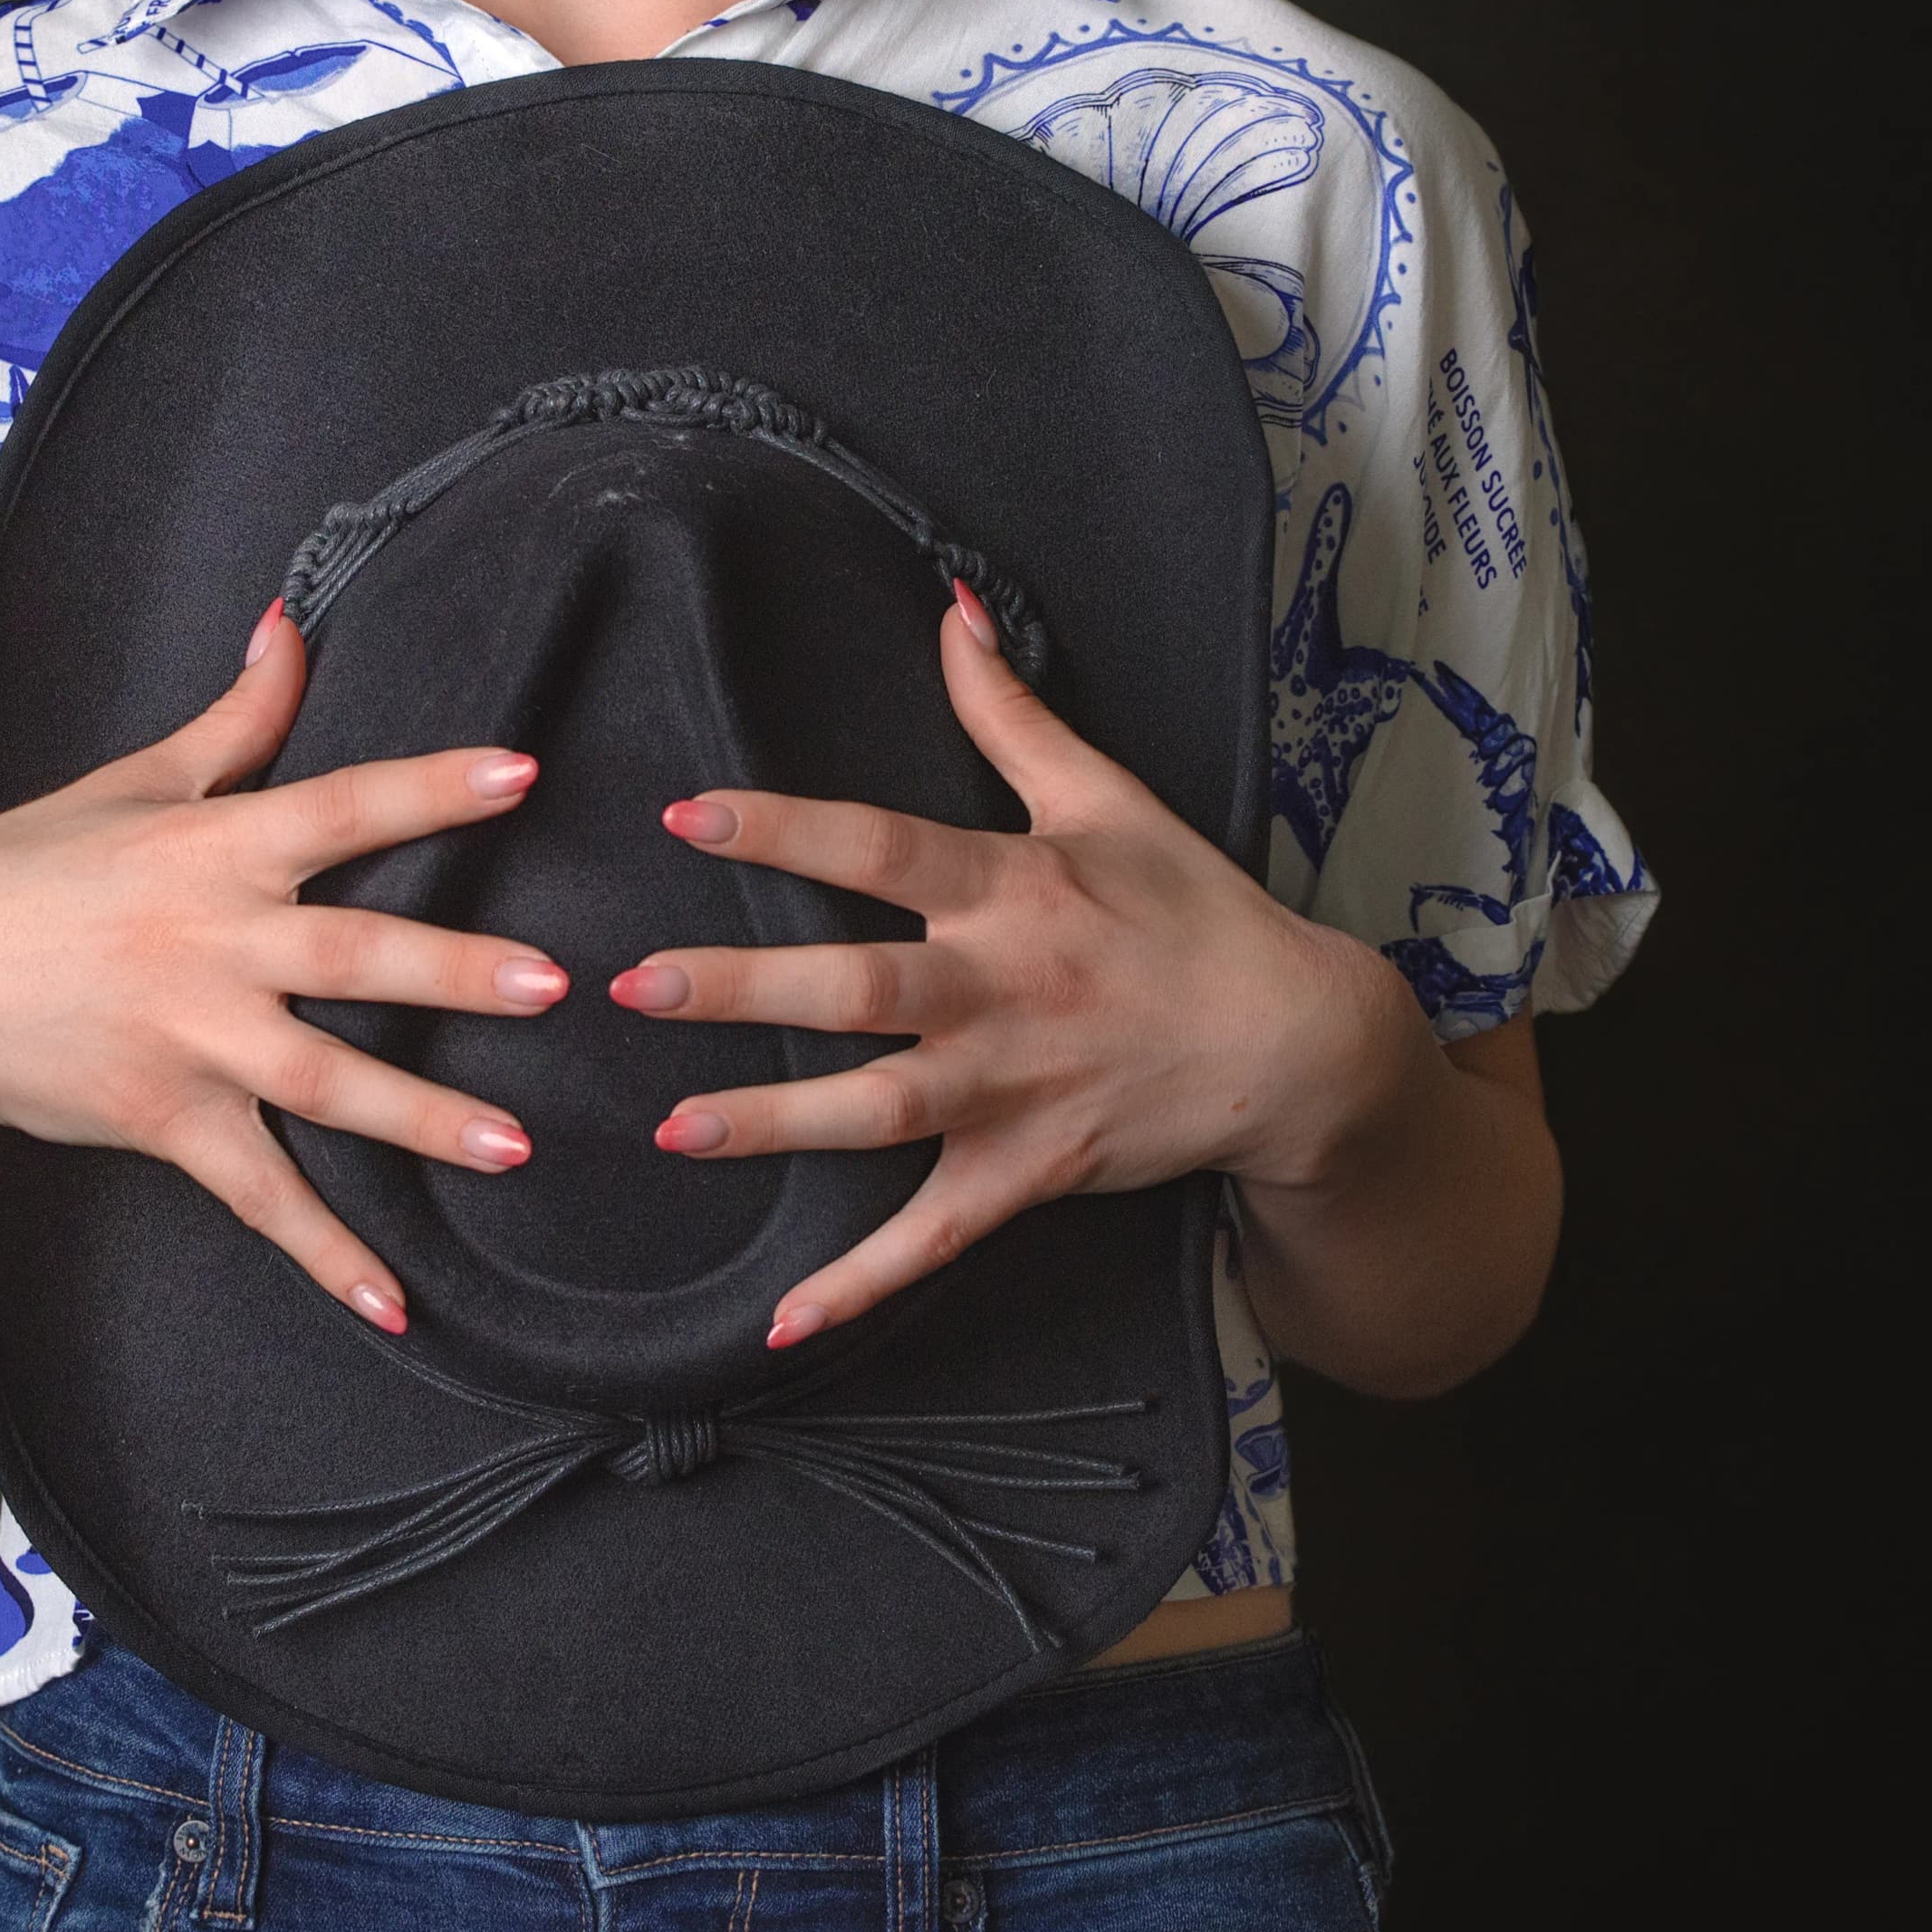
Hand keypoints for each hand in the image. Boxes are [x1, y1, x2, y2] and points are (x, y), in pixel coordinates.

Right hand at [0, 603, 564, 1329]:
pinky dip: (327, 1255)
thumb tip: (290, 624)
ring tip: (515, 1145)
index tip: (521, 776)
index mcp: (210, 849)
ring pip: (325, 1082)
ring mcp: (189, 1040)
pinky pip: (261, 1195)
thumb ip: (233, 721)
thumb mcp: (126, 784)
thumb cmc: (19, 875)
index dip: (430, 789)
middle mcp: (210, 943)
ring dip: (423, 1117)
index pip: (340, 807)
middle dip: (456, 971)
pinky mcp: (164, 1121)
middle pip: (354, 953)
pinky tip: (396, 1303)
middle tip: (553, 984)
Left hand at [608, 582, 1417, 1348]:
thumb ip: (1012, 712)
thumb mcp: (1109, 799)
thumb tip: (952, 610)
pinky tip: (781, 1321)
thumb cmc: (1193, 912)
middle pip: (859, 990)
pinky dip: (861, 1284)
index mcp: (1015, 890)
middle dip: (743, 992)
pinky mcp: (1029, 1172)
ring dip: (774, 1124)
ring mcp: (1015, 1089)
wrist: (1296, 1045)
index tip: (687, 816)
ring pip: (879, 1112)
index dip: (785, 830)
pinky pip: (933, 1238)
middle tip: (635, 986)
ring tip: (671, 1129)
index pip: (881, 850)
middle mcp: (1004, 991)